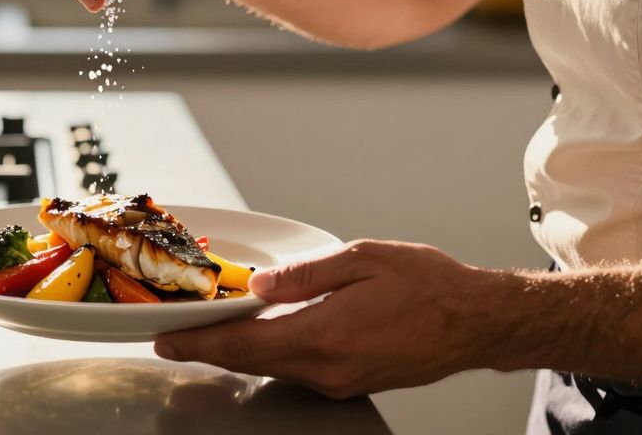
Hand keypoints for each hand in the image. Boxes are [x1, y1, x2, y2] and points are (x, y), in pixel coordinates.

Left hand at [154, 240, 508, 398]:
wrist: (475, 322)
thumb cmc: (427, 286)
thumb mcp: (361, 259)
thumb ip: (304, 273)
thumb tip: (259, 283)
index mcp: (323, 336)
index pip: (243, 344)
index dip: (199, 341)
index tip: (166, 338)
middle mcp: (326, 368)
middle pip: (250, 362)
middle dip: (207, 350)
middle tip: (172, 339)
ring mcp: (338, 380)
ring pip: (271, 368)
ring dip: (237, 351)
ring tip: (208, 331)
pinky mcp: (350, 381)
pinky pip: (296, 370)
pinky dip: (268, 354)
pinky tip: (260, 337)